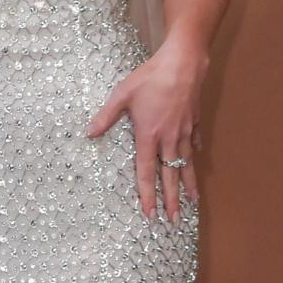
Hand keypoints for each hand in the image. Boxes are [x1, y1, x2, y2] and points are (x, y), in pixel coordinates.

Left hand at [84, 43, 205, 222]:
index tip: (150, 214)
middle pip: (170, 176)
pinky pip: (194, 143)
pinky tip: (194, 163)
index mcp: (149, 135)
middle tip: (173, 220)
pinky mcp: (193, 121)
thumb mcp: (122, 95)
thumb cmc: (150, 77)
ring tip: (192, 202)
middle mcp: (168, 139)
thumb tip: (88, 133)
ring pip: (186, 164)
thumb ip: (105, 116)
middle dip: (171, 200)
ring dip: (188, 185)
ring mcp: (183, 131)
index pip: (147, 172)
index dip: (147, 195)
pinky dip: (194, 155)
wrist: (183, 62)